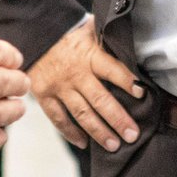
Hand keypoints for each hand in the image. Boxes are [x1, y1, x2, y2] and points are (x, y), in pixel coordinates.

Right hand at [29, 18, 143, 151]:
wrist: (35, 34)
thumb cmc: (69, 33)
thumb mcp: (90, 30)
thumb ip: (109, 40)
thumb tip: (135, 46)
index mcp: (88, 54)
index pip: (111, 69)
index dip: (127, 81)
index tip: (142, 94)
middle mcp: (74, 72)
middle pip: (99, 99)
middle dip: (118, 119)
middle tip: (132, 135)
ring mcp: (58, 86)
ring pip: (81, 113)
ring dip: (99, 131)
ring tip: (114, 145)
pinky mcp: (44, 95)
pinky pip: (58, 118)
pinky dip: (71, 133)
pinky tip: (85, 143)